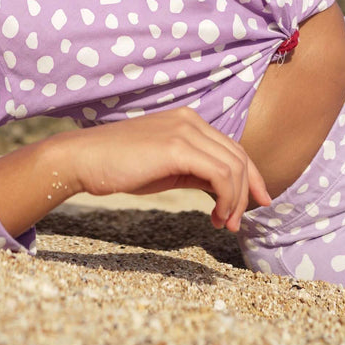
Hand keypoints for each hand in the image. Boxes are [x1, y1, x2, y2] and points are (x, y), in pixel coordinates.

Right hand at [68, 107, 270, 231]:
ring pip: (233, 167)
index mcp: (188, 120)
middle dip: (248, 193)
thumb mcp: (166, 167)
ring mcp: (184, 130)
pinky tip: (215, 216)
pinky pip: (220, 175)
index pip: (233, 147)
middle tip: (237, 224)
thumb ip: (195, 171)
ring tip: (223, 224)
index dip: (252, 177)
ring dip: (236, 201)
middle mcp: (190, 120)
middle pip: (239, 156)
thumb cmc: (120, 166)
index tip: (259, 203)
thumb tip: (223, 191)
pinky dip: (226, 199)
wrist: (85, 160)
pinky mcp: (177, 147)